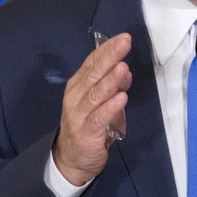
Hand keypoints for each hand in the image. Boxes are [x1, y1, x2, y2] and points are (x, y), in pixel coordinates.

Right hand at [52, 33, 131, 185]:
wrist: (71, 159)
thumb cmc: (87, 124)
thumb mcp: (99, 101)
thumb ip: (111, 85)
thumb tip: (125, 70)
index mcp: (78, 85)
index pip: (92, 62)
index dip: (107, 49)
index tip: (123, 37)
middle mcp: (76, 96)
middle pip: (93, 73)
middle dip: (110, 57)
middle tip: (125, 43)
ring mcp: (79, 114)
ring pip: (96, 94)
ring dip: (110, 81)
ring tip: (123, 68)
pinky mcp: (86, 132)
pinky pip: (99, 118)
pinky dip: (110, 108)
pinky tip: (121, 98)